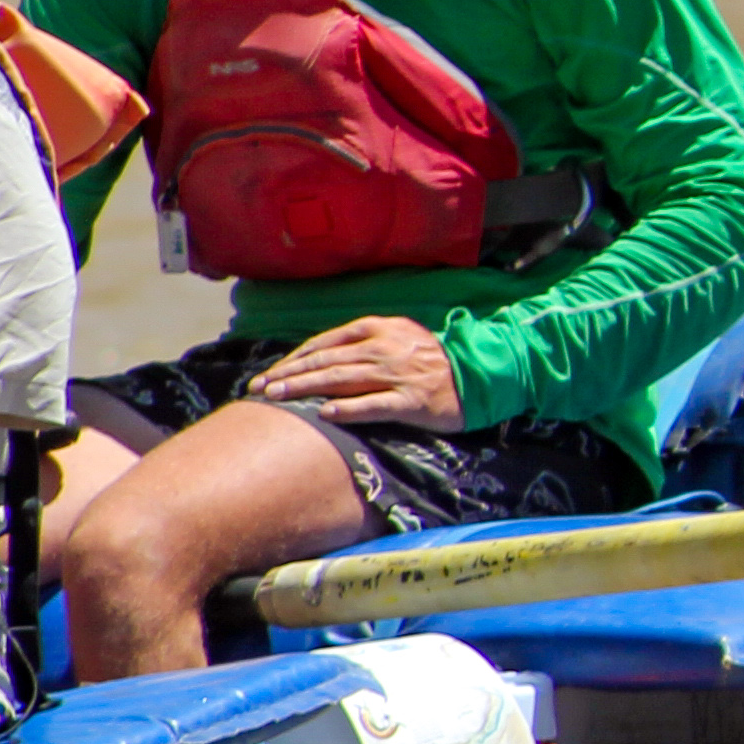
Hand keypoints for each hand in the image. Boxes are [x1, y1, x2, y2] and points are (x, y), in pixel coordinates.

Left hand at [247, 315, 465, 428]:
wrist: (483, 374)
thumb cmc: (434, 361)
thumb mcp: (399, 339)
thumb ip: (364, 345)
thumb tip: (319, 361)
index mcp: (380, 328)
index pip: (325, 343)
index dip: (293, 359)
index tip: (268, 375)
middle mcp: (385, 347)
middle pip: (326, 362)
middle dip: (289, 375)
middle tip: (260, 389)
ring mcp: (399, 374)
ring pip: (342, 380)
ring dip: (305, 389)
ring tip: (278, 397)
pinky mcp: (413, 401)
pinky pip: (376, 405)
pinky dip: (350, 409)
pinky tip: (326, 414)